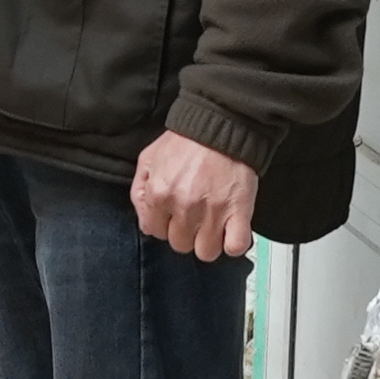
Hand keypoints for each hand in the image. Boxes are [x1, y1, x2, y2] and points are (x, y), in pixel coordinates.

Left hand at [131, 131, 261, 260]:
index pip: (153, 231)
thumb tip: (144, 215)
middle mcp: (184, 207)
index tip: (172, 216)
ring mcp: (213, 212)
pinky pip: (235, 247)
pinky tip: (230, 232)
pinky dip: (233, 244)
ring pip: (205, 252)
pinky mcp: (239, 212)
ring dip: (208, 242)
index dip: (163, 224)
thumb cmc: (187, 141)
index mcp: (159, 194)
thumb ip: (140, 190)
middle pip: (179, 245)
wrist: (221, 126)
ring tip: (211, 226)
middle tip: (193, 217)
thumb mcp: (149, 159)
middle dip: (184, 233)